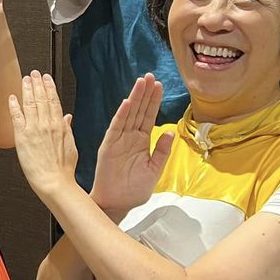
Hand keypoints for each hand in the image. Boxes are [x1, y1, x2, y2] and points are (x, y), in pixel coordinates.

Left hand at [9, 71, 77, 197]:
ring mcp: (34, 129)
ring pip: (30, 103)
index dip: (49, 87)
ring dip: (27, 89)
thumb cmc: (63, 169)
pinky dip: (14, 105)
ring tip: (25, 79)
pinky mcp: (22, 137)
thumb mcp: (71, 145)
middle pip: (41, 98)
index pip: (54, 101)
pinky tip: (12, 97)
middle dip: (37, 83)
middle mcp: (47, 124)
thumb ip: (68, 129)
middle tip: (34, 73)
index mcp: (60, 125)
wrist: (54, 182)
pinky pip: (17, 117)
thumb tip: (67, 117)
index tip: (46, 78)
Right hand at [89, 73, 173, 216]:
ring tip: (141, 82)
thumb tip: (170, 132)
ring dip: (135, 98)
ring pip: (128, 114)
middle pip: (139, 110)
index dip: (154, 101)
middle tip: (150, 76)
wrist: (117, 204)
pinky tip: (126, 103)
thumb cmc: (133, 190)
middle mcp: (130, 137)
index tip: (159, 85)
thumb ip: (162, 151)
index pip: (149, 116)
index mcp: (142, 141)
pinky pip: (116, 128)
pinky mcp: (109, 146)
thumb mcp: (154, 170)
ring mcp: (119, 140)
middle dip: (145, 93)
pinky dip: (121, 115)